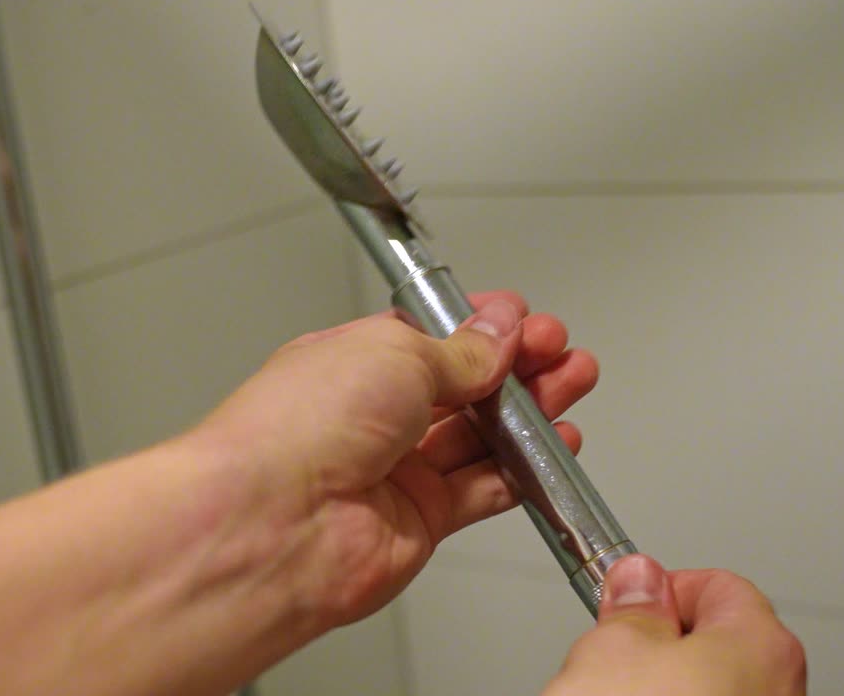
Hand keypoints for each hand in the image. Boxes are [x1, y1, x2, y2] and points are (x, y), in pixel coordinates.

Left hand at [194, 291, 597, 625]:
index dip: (480, 327)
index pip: (430, 337)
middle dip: (517, 365)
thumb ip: (460, 352)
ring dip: (530, 412)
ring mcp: (395, 470)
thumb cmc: (296, 429)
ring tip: (572, 384)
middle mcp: (372, 416)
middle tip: (559, 349)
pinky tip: (553, 449)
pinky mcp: (418, 519)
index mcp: (353, 361)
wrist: (271, 523)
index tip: (523, 319)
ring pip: (479, 436)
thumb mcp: (395, 355)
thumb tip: (497, 334)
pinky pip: (482, 490)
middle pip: (463, 386)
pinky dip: (522, 471)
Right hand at [547, 555, 806, 695]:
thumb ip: (632, 604)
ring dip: (666, 686)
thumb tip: (638, 579)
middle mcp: (782, 688)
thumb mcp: (612, 650)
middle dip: (662, 645)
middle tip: (617, 661)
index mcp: (764, 645)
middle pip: (715, 640)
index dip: (660, 589)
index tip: (625, 599)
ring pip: (709, 685)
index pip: (715, 583)